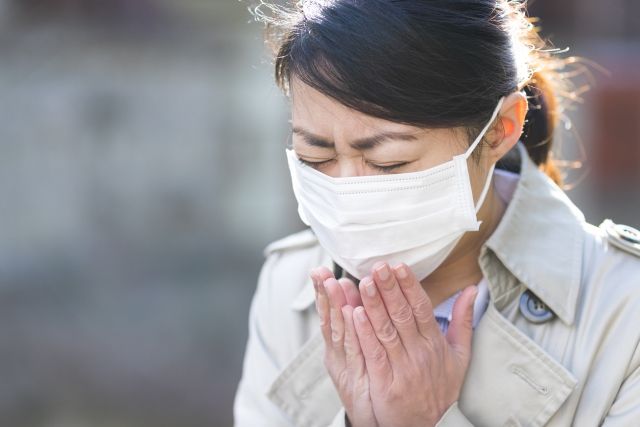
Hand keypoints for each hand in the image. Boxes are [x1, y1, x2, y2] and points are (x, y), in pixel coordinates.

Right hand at [310, 267, 376, 426]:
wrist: (373, 421)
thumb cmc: (367, 384)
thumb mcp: (357, 353)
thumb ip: (354, 324)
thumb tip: (351, 294)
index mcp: (337, 349)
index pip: (328, 315)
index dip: (323, 293)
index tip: (319, 272)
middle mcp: (337, 357)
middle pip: (330, 321)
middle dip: (326, 295)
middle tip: (321, 272)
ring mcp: (345, 369)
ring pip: (339, 333)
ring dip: (336, 306)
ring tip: (333, 283)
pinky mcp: (357, 380)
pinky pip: (356, 351)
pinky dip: (353, 331)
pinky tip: (353, 313)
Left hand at [352, 261, 477, 426]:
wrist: (427, 426)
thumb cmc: (441, 387)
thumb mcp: (460, 355)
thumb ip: (463, 320)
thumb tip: (473, 288)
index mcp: (435, 343)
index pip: (422, 308)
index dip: (410, 286)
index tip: (399, 266)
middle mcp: (420, 353)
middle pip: (403, 315)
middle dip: (390, 288)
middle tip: (378, 266)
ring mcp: (403, 368)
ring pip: (386, 331)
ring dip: (374, 305)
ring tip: (363, 283)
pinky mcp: (386, 383)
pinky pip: (374, 354)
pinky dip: (365, 333)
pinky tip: (355, 314)